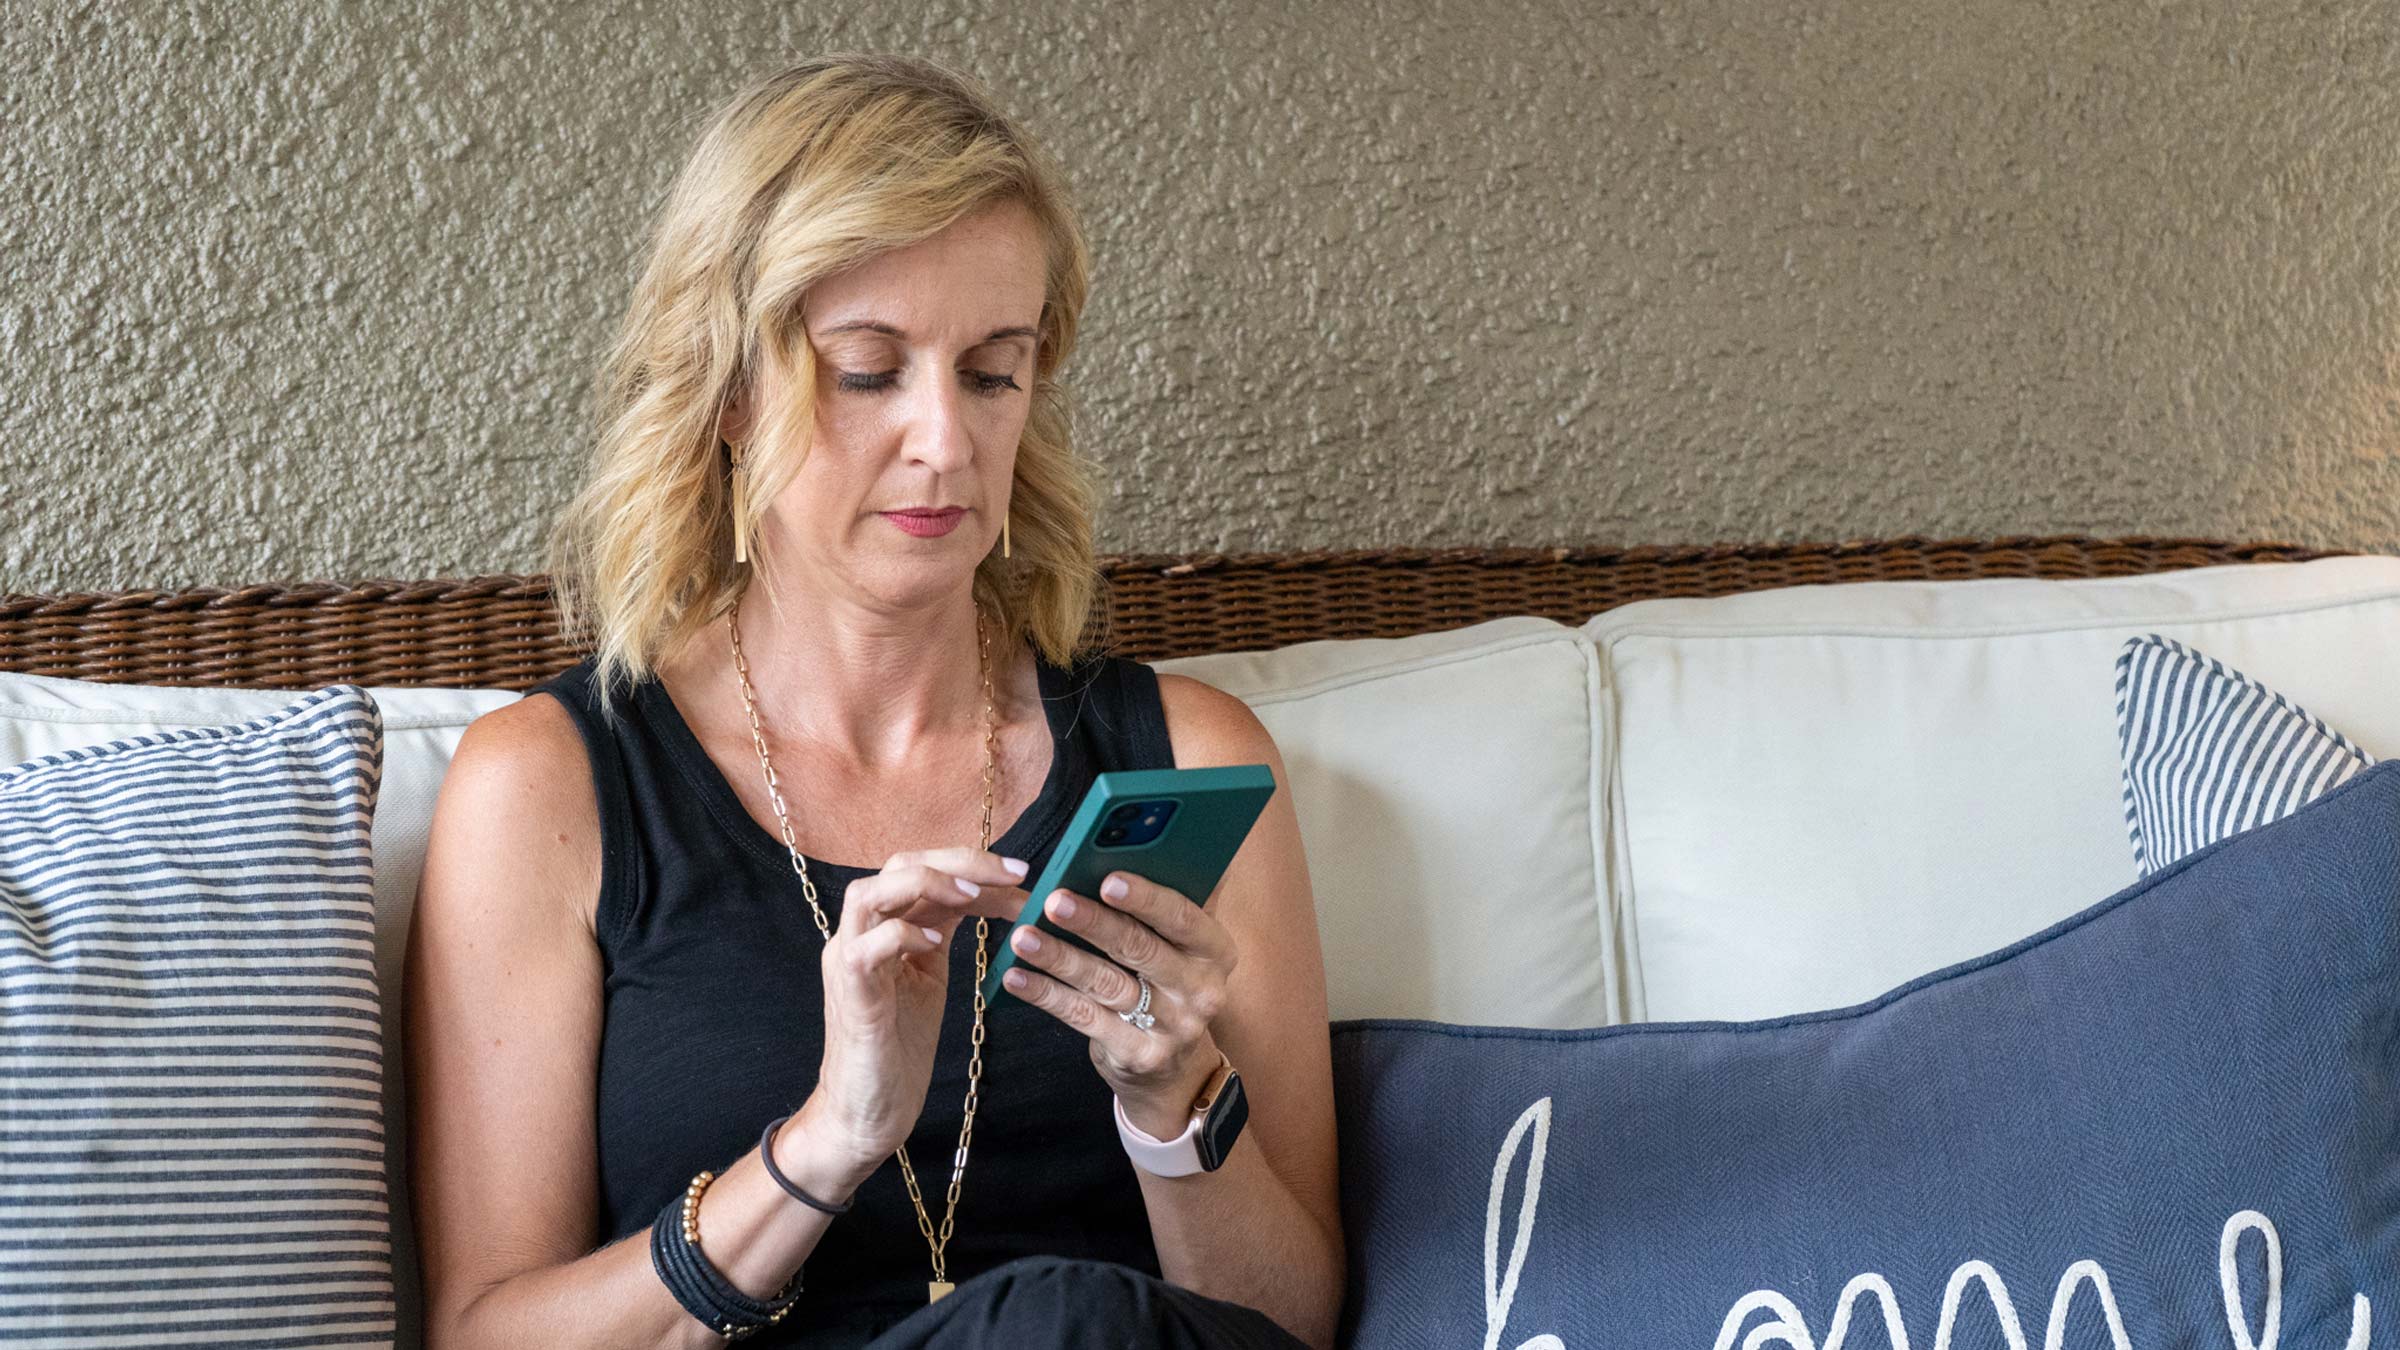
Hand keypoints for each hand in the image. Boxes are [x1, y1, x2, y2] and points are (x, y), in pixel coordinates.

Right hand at [805, 846, 1028, 1178]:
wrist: (869, 1108)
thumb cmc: (900, 1045)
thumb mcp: (931, 974)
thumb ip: (943, 930)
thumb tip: (990, 893)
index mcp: (883, 925)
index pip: (924, 868)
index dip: (973, 864)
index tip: (1023, 875)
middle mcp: (860, 933)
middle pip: (899, 864)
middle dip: (960, 861)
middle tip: (1015, 874)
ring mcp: (847, 959)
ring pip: (869, 892)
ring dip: (926, 884)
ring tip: (973, 894)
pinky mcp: (850, 992)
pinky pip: (867, 946)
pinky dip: (902, 933)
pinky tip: (935, 941)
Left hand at [1000, 870, 1239, 1137]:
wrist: (1178, 1069)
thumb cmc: (1169, 984)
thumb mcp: (1182, 948)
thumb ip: (1161, 907)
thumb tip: (1121, 851)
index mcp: (1215, 951)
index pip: (1182, 917)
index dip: (1145, 898)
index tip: (1107, 878)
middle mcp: (1201, 990)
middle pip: (1140, 949)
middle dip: (1093, 922)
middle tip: (1053, 900)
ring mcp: (1172, 1028)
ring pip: (1106, 984)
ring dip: (1060, 958)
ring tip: (1022, 936)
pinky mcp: (1138, 1055)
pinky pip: (1085, 1018)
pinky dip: (1047, 995)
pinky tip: (1016, 977)